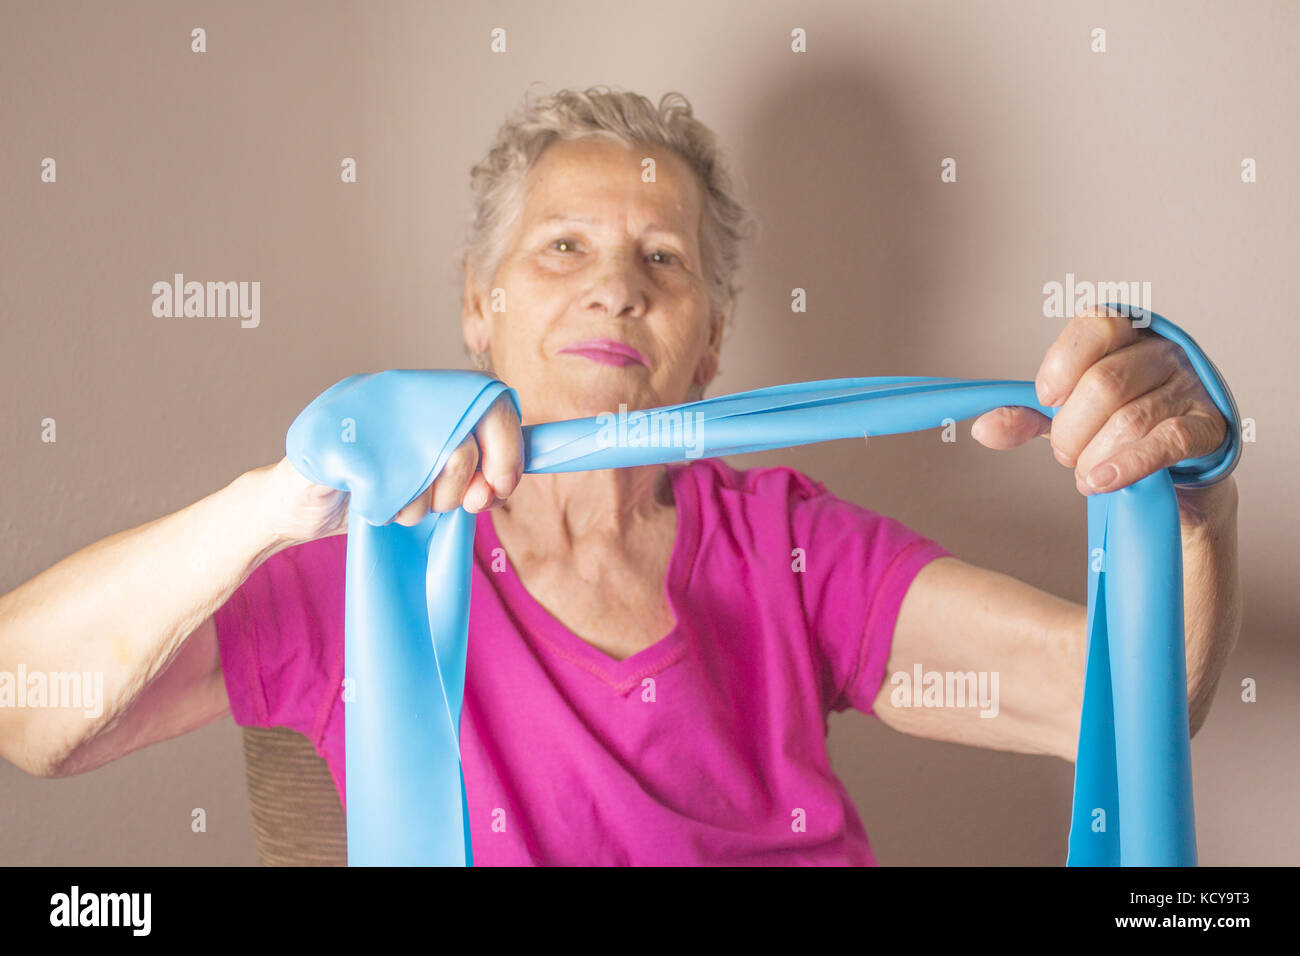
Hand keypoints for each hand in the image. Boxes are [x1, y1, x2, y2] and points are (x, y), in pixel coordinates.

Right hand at [260, 391, 523, 544]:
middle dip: (458, 493)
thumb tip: (504, 484)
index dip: (509, 454)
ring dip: (418, 507)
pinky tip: (369, 501)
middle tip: (441, 505)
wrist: (291, 503)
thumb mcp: (429, 476)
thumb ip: (470, 473)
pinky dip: (385, 508)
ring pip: (428, 471)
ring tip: (395, 500)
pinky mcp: (335, 442)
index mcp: (426, 394)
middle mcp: (399, 392)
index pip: (493, 405)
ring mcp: (365, 412)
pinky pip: (389, 489)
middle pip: (463, 448)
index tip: (499, 489)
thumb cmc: (371, 489)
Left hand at [970, 305, 1227, 495]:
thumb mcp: (1066, 416)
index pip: (1095, 325)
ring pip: (1130, 418)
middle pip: (1105, 383)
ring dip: (1093, 456)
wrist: (1177, 469)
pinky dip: (1126, 465)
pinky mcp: (1208, 427)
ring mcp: (1189, 387)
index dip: (1062, 365)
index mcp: (1126, 334)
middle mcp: (1161, 352)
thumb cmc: (1115, 428)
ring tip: (1085, 474)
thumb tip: (982, 427)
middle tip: (1065, 453)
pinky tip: (1100, 482)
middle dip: (1071, 429)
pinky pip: (1166, 441)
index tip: (1046, 399)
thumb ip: (1027, 417)